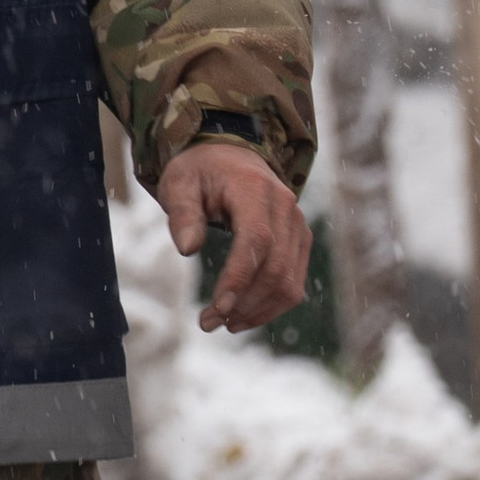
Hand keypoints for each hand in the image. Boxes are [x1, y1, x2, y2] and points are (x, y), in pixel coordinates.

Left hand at [156, 142, 311, 333]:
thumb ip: (182, 214)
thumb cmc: (200, 172)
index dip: (240, 278)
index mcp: (255, 189)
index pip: (257, 240)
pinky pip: (294, 282)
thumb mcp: (179, 184)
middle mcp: (285, 207)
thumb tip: (187, 249)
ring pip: (289, 282)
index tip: (218, 308)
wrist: (229, 156)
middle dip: (244, 303)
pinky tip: (244, 316)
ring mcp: (297, 225)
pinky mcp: (299, 241)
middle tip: (207, 323)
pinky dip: (271, 305)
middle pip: (275, 267)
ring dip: (258, 310)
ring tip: (223, 323)